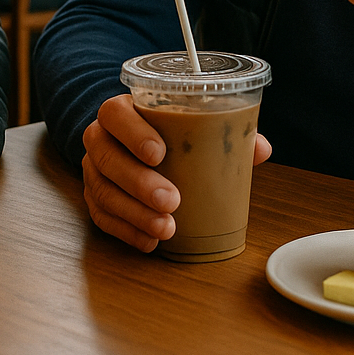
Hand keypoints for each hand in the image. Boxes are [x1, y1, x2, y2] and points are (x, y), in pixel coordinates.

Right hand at [81, 94, 272, 252]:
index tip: (159, 153)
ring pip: (102, 190)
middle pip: (106, 156)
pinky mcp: (93, 198)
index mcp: (122, 112)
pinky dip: (127, 232)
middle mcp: (100, 138)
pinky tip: (150, 242)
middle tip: (171, 200)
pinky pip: (101, 217)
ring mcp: (93, 169)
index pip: (114, 114)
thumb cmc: (167, 133)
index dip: (132, 133)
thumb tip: (260, 148)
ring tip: (166, 228)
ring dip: (134, 213)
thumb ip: (223, 130)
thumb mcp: (191, 124)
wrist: (130, 145)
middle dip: (139, 182)